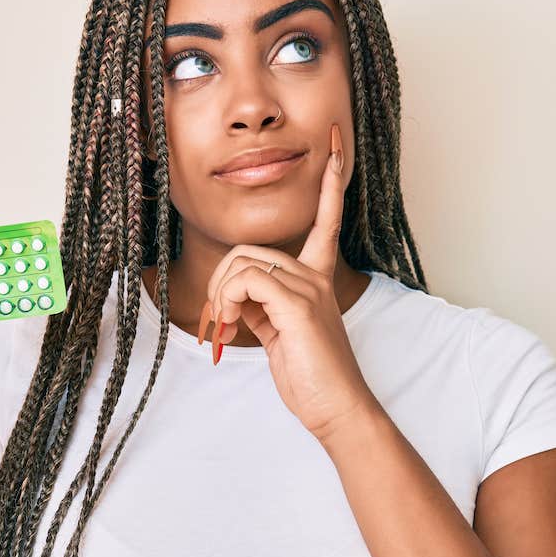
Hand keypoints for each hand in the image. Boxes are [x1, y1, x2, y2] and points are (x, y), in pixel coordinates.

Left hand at [200, 122, 375, 440]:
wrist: (336, 409)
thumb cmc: (310, 375)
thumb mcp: (278, 333)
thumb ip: (260, 305)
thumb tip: (233, 295)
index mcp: (315, 278)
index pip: (326, 219)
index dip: (332, 184)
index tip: (339, 147)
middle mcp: (315, 276)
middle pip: (248, 248)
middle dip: (219, 281)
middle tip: (216, 319)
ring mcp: (309, 288)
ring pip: (242, 262)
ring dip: (219, 297)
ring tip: (224, 330)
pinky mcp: (298, 305)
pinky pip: (246, 280)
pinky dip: (226, 302)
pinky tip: (229, 328)